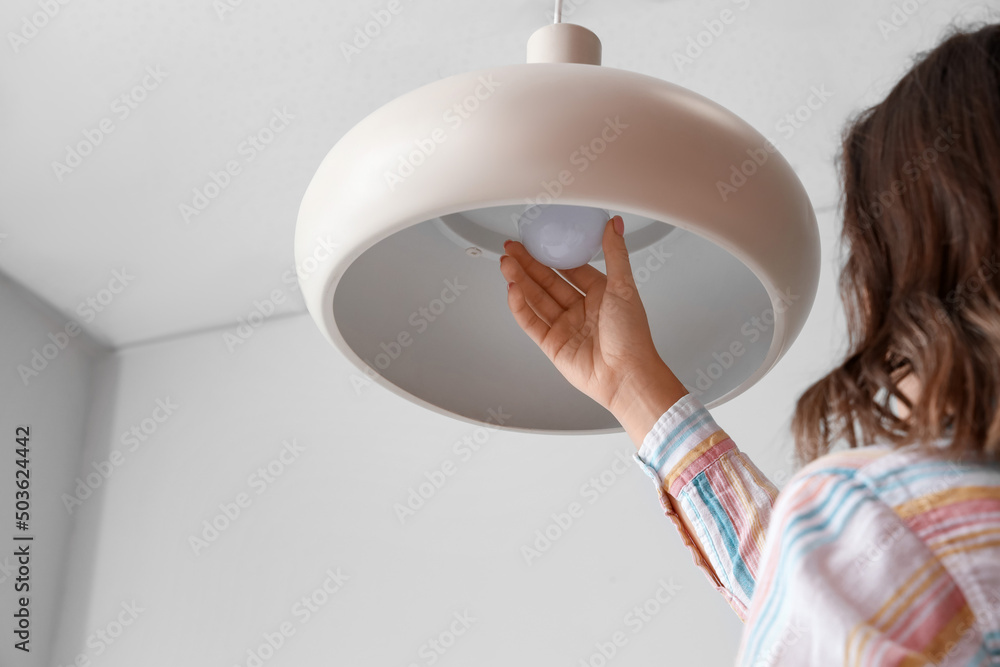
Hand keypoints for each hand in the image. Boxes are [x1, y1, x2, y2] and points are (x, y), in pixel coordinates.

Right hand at [499, 215, 687, 444]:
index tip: (535, 240)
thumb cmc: (632, 336)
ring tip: (506, 264)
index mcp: (599, 294)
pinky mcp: (552, 344)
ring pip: (537, 299)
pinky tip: (513, 290)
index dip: (550, 254)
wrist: (626, 375)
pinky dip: (521, 306)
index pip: (569, 268)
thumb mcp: (624, 287)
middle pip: (547, 282)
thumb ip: (615, 253)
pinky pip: (531, 322)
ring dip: (520, 281)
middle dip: (528, 265)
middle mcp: (580, 310)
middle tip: (511, 249)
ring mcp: (565, 327)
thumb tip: (616, 225)